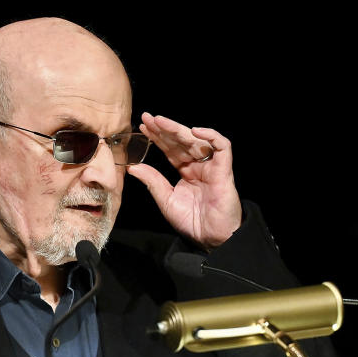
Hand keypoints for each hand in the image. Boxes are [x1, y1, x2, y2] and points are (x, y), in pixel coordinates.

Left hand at [127, 112, 241, 250]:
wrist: (211, 238)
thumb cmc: (192, 223)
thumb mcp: (166, 200)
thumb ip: (152, 181)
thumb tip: (133, 166)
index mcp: (186, 171)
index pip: (170, 149)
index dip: (157, 137)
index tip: (142, 127)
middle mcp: (199, 166)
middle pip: (181, 141)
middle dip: (164, 128)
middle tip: (147, 118)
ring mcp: (212, 166)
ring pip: (197, 140)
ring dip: (178, 129)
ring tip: (160, 122)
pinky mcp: (224, 170)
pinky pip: (223, 146)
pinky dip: (211, 136)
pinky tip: (194, 131)